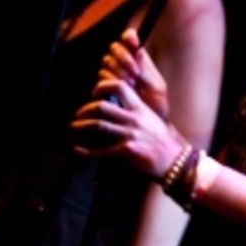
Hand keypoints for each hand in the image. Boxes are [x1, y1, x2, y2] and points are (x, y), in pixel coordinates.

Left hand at [72, 78, 186, 176]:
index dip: (103, 86)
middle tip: (78, 114)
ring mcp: (129, 135)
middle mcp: (133, 119)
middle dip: (85, 110)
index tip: (94, 92)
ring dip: (80, 127)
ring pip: (98, 126)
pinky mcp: (126, 152)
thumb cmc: (160, 138)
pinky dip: (85, 151)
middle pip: (102, 107)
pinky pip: (100, 151)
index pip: (120, 87)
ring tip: (73, 128)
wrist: (172, 159)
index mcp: (139, 108)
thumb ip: (135, 107)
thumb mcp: (151, 117)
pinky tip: (77, 150)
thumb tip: (118, 98)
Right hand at [96, 28, 169, 118]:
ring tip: (132, 86)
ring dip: (119, 72)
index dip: (129, 37)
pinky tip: (120, 92)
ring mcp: (114, 75)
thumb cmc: (157, 108)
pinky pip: (102, 78)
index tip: (134, 44)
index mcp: (141, 59)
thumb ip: (147, 70)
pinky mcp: (106, 88)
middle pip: (115, 48)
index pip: (129, 38)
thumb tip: (139, 50)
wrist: (148, 128)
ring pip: (107, 63)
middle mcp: (125, 64)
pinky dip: (111, 82)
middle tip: (135, 75)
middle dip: (124, 60)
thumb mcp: (156, 88)